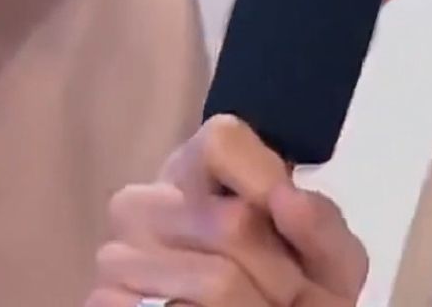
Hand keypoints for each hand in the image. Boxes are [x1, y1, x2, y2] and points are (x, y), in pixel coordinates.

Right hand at [86, 116, 368, 306]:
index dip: (265, 180)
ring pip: (216, 280)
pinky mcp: (104, 303)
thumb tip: (286, 197)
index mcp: (192, 172)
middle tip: (287, 293)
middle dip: (282, 273)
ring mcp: (116, 257)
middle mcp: (143, 204)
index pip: (222, 140)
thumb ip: (321, 225)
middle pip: (233, 222)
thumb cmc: (293, 293)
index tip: (286, 216)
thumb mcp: (328, 261)